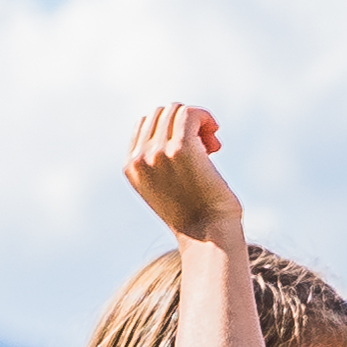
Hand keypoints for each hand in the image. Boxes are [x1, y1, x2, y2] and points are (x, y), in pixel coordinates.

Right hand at [123, 103, 241, 242]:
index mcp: (131, 167)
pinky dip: (205, 118)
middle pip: (161, 113)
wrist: (209, 236)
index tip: (194, 149)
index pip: (146, 124)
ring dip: (198, 121)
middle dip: (186, 123)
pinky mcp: (180, 148)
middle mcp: (139, 158)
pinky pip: (191, 113)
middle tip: (207, 147)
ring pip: (176, 109)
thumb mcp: (167, 185)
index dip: (171, 129)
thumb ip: (161, 158)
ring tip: (212, 145)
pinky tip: (215, 136)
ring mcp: (157, 152)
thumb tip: (178, 118)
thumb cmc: (197, 214)